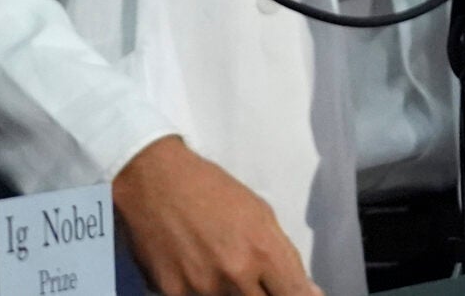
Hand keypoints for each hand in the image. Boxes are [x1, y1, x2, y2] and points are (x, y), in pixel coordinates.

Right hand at [113, 136, 322, 295]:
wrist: (154, 180)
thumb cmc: (211, 190)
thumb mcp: (259, 214)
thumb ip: (284, 259)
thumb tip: (309, 294)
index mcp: (263, 250)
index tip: (293, 294)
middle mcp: (236, 274)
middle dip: (262, 292)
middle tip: (249, 275)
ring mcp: (203, 288)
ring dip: (231, 291)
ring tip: (217, 260)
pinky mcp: (173, 294)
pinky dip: (201, 290)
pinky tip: (194, 267)